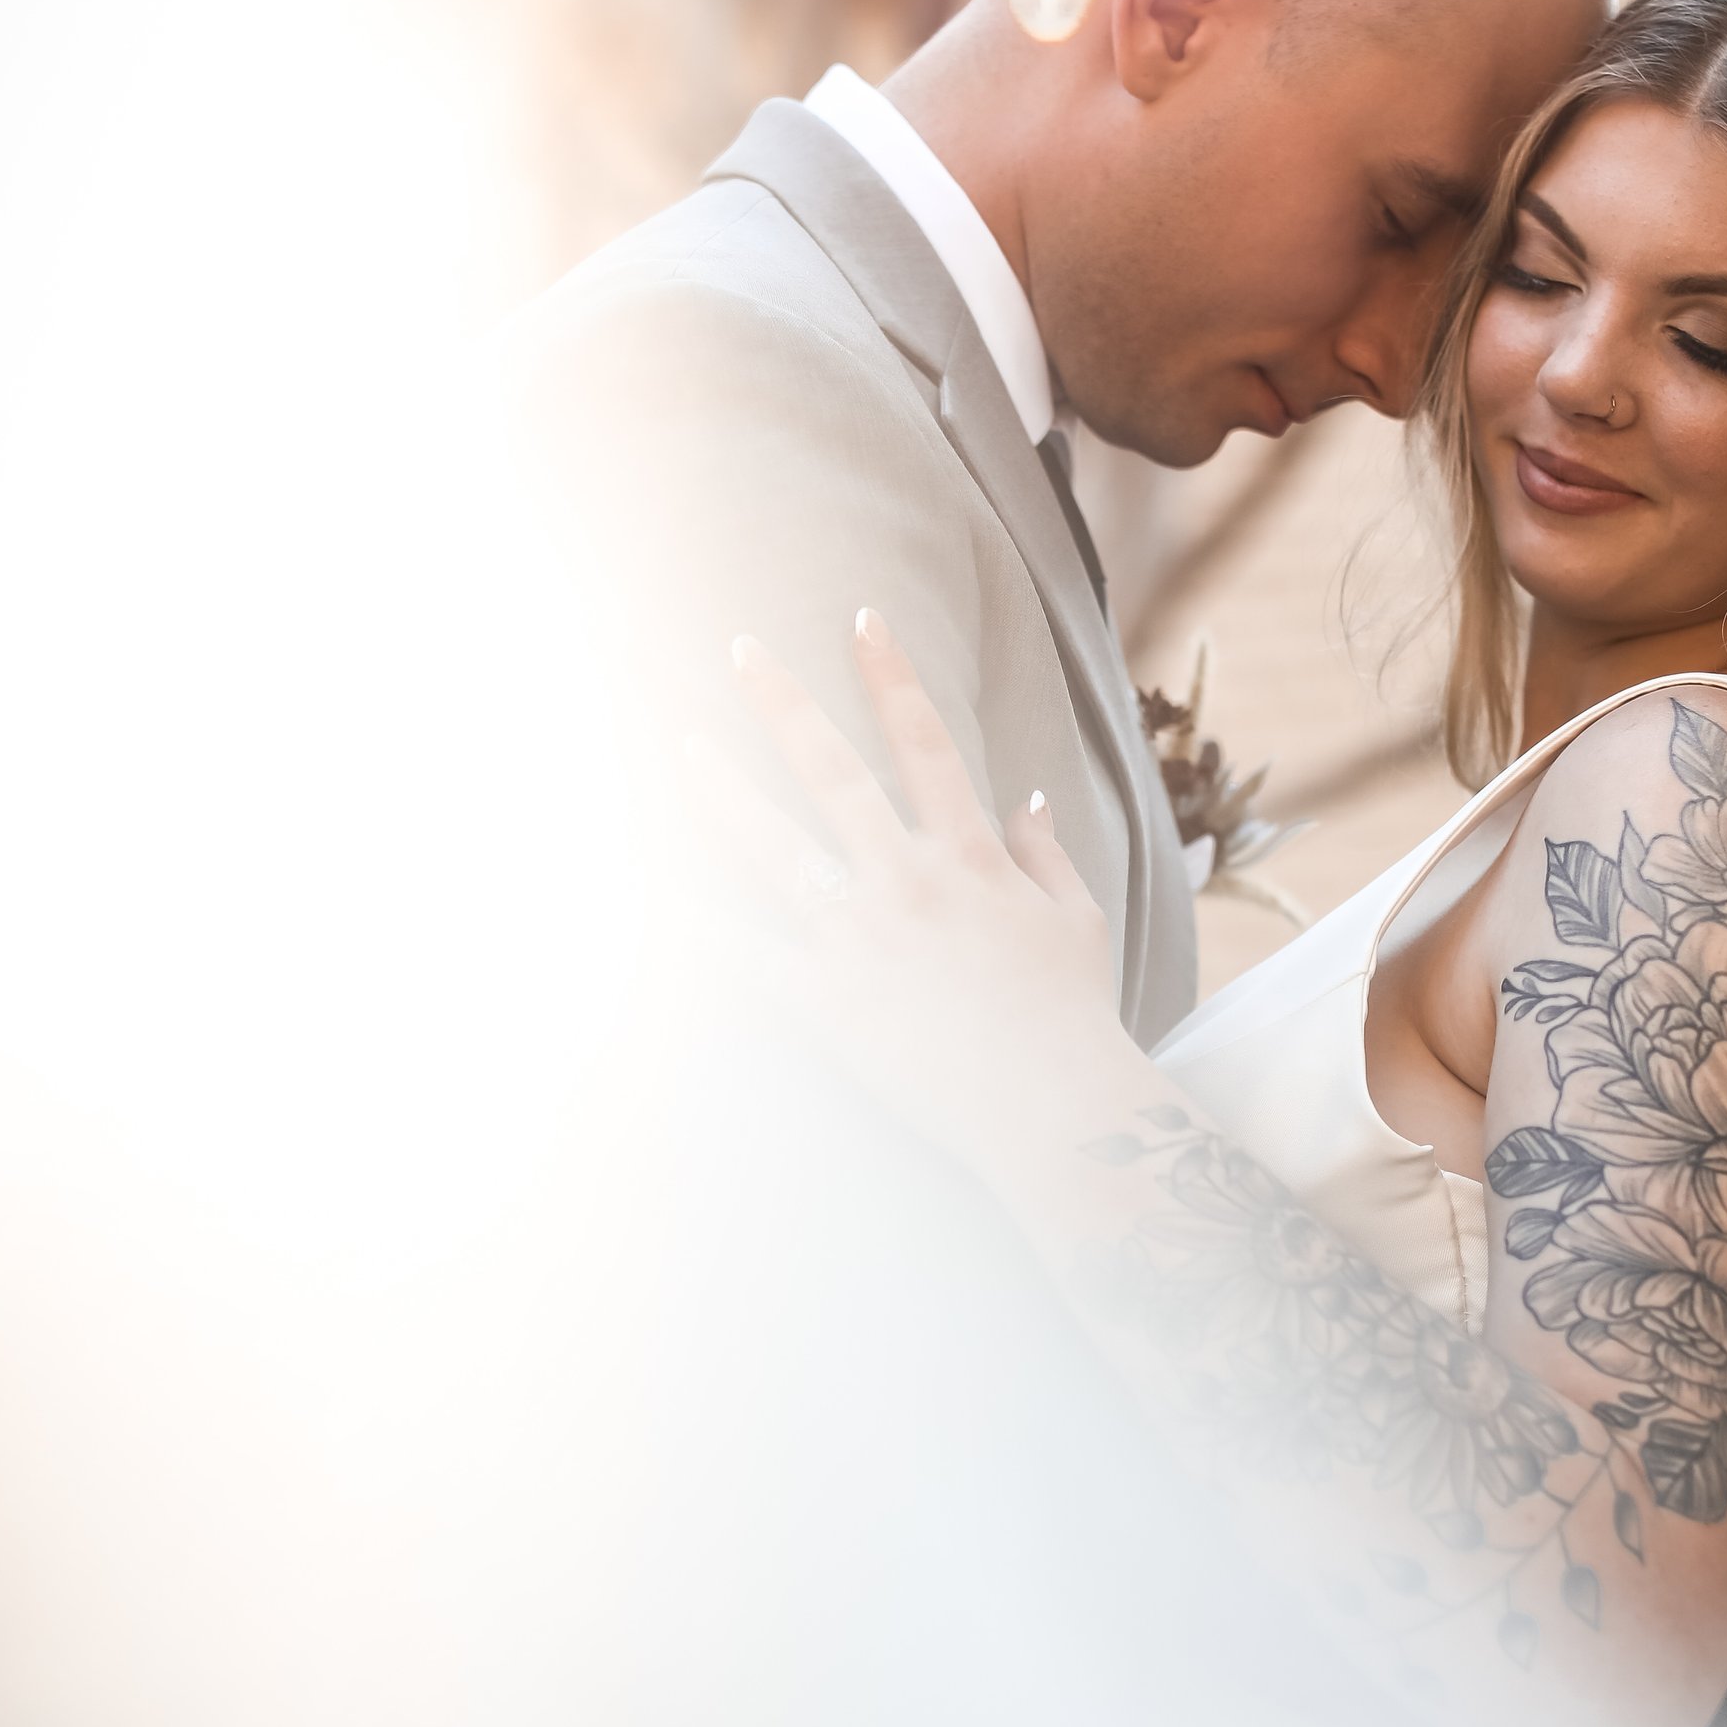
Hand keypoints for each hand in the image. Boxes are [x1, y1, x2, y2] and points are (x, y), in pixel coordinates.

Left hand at [719, 613, 1138, 1172]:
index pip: (925, 742)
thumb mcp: (1078, 919)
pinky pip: (741, 952)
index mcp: (972, 855)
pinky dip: (692, 921)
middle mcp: (908, 879)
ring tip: (679, 744)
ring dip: (720, 787)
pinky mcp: (823, 1000)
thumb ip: (1047, 851)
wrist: (1054, 1107)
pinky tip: (649, 884)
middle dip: (782, 703)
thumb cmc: (1073, 1018)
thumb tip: (1028, 794)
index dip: (891, 675)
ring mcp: (859, 936)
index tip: (860, 618)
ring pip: (772, 844)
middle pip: (832, 771)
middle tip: (739, 649)